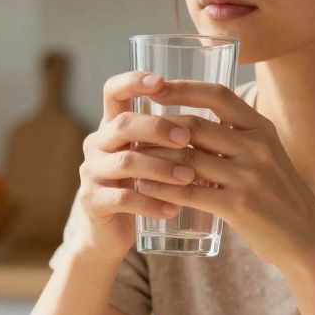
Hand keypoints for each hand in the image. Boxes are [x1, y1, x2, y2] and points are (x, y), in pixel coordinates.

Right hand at [67, 72, 203, 262]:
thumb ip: (170, 138)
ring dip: (162, 168)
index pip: (114, 91)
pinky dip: (152, 202)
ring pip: (126, 162)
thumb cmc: (141, 187)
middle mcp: (96, 144)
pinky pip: (124, 199)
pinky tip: (174, 208)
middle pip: (123, 124)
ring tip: (191, 177)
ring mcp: (91, 173)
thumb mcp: (151, 157)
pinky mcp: (93, 202)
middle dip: (158, 128)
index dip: (133, 82)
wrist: (108, 233)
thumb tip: (223, 120)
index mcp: (111, 126)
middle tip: (187, 138)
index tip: (160, 82)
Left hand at [132, 81, 314, 267]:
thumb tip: (189, 125)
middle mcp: (256, 146)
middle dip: (157, 127)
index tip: (154, 87)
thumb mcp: (266, 157)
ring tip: (130, 158)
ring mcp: (248, 175)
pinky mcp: (239, 205)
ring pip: (186, 157)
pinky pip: (189, 191)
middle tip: (131, 131)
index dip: (183, 87)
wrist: (307, 238)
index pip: (218, 94)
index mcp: (261, 128)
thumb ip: (236, 139)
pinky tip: (143, 188)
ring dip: (153, 158)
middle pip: (194, 125)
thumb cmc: (278, 197)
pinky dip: (162, 188)